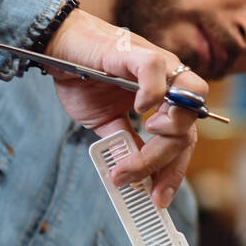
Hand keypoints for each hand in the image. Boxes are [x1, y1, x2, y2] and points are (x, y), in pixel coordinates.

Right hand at [43, 8, 207, 209]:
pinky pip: (157, 70)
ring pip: (189, 99)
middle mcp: (168, 83)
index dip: (174, 171)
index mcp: (164, 102)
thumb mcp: (106, 123)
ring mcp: (157, 66)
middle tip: (135, 176)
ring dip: (172, 127)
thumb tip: (136, 175)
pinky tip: (137, 108)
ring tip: (148, 134)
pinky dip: (153, 92)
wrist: (57, 48)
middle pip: (189, 127)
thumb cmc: (82, 79)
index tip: (157, 198)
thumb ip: (124, 144)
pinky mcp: (136, 52)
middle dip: (165, 160)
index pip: (183, 140)